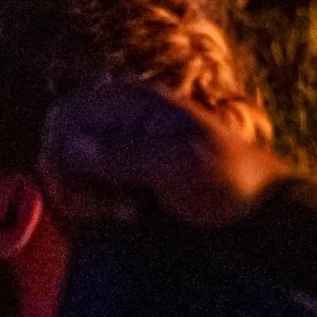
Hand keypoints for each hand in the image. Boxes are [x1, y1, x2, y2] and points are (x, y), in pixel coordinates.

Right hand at [38, 80, 291, 230]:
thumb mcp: (181, 164)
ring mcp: (120, 147)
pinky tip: (130, 214)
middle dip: (74, 179)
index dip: (58, 152)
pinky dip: (100, 205)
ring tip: (127, 212)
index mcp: (131, 101)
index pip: (65, 117)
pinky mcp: (125, 175)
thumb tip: (68, 146)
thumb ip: (125, 155)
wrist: (259, 209)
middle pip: (61, 143)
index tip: (74, 190)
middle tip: (107, 208)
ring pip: (72, 169)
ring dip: (88, 196)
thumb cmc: (226, 177)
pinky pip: (90, 186)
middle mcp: (118, 119)